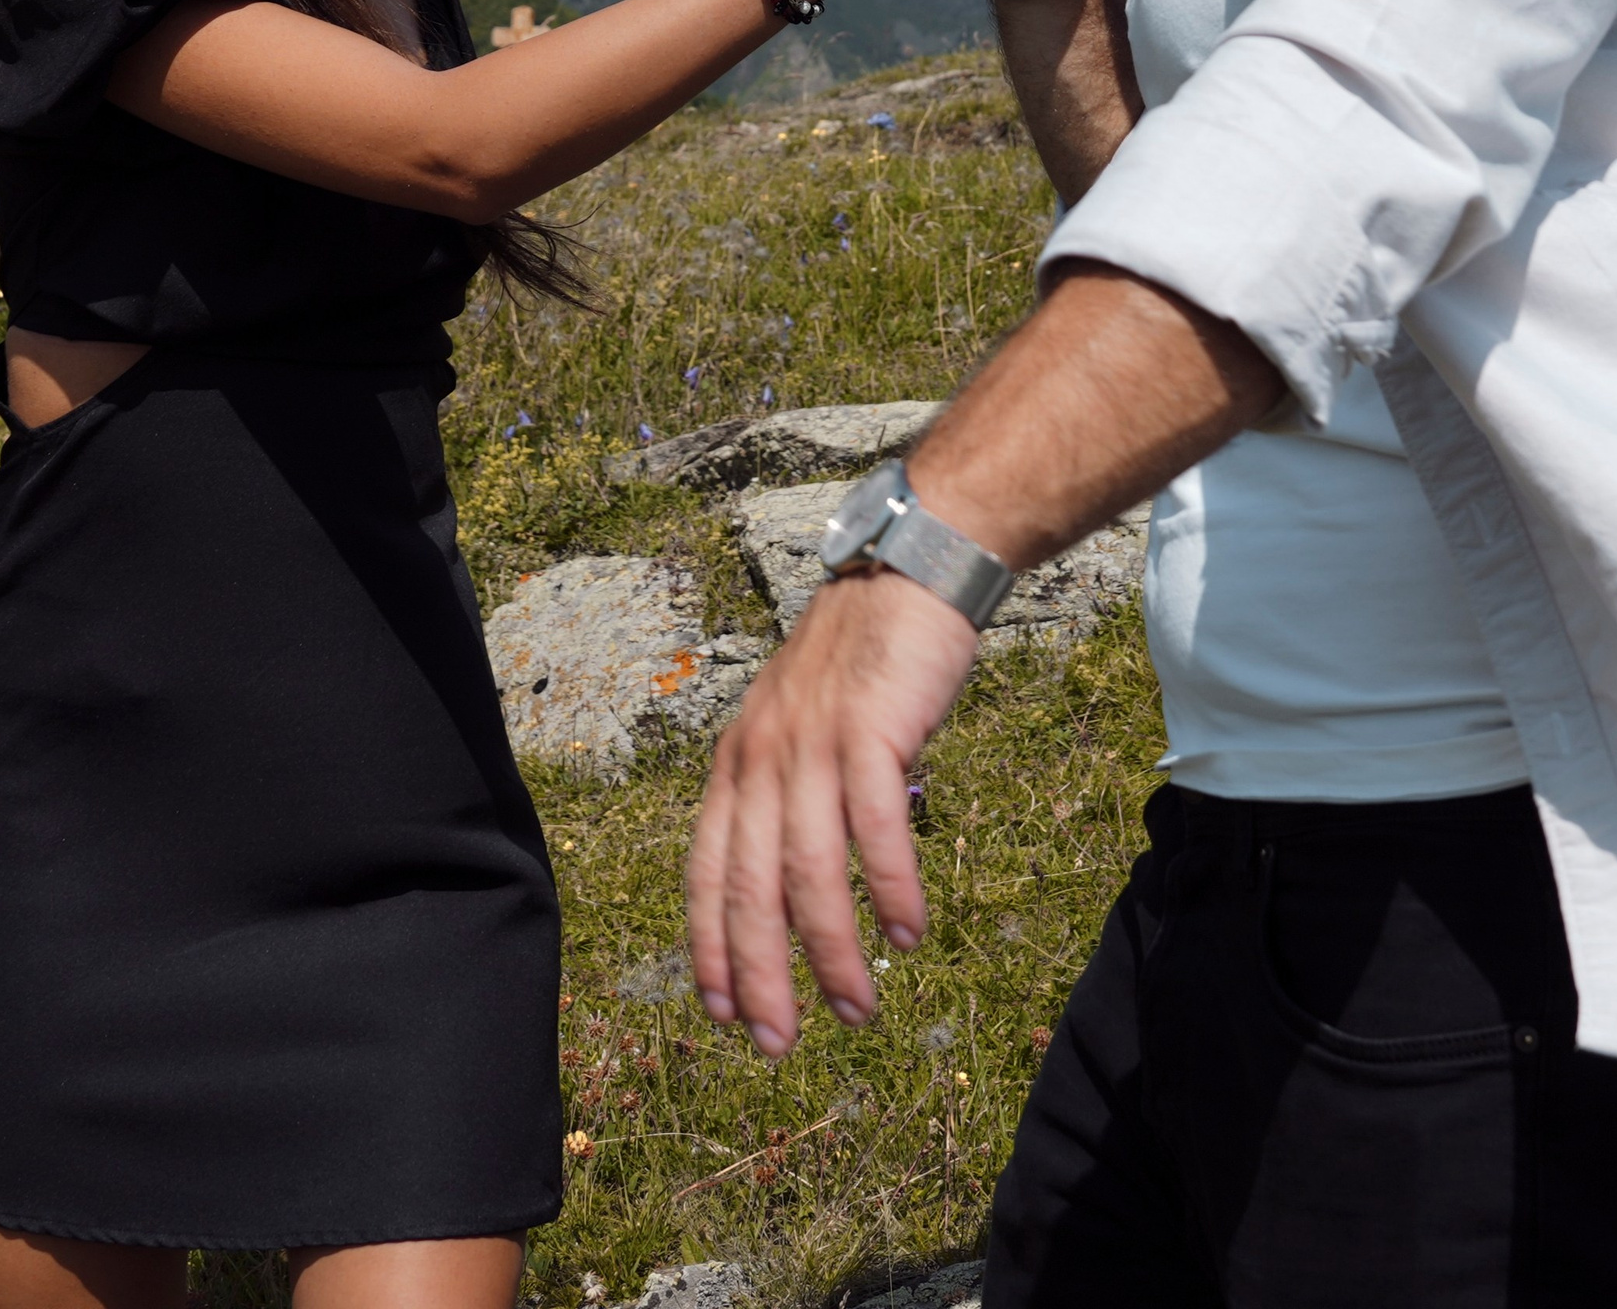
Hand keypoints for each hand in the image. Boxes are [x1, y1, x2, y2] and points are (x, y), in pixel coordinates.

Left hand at [686, 568, 979, 1054]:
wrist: (909, 572)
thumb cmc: (859, 658)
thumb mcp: (796, 721)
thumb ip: (787, 791)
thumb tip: (795, 882)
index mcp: (737, 759)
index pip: (707, 870)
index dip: (711, 946)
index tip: (723, 1013)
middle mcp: (762, 755)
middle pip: (749, 886)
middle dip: (761, 974)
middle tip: (778, 1044)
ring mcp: (813, 742)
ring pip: (809, 871)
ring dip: (832, 951)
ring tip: (856, 1008)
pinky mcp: (868, 730)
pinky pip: (875, 829)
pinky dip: (889, 889)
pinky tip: (905, 934)